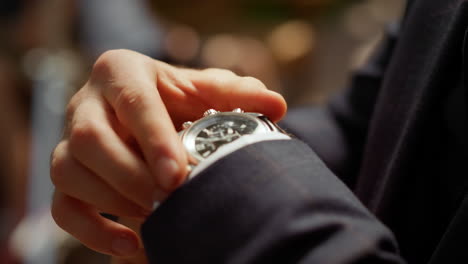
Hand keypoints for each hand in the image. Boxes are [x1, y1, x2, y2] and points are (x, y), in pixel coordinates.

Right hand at [50, 49, 286, 257]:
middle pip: (89, 139)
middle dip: (129, 175)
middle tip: (168, 200)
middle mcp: (87, 103)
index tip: (177, 174)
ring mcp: (70, 141)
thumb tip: (276, 105)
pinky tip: (131, 245)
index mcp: (120, 72)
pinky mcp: (67, 175)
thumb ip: (237, 94)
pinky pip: (62, 207)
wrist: (151, 113)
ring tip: (154, 220)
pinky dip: (92, 231)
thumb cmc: (180, 99)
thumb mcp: (207, 90)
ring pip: (68, 172)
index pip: (131, 100)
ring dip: (112, 201)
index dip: (152, 137)